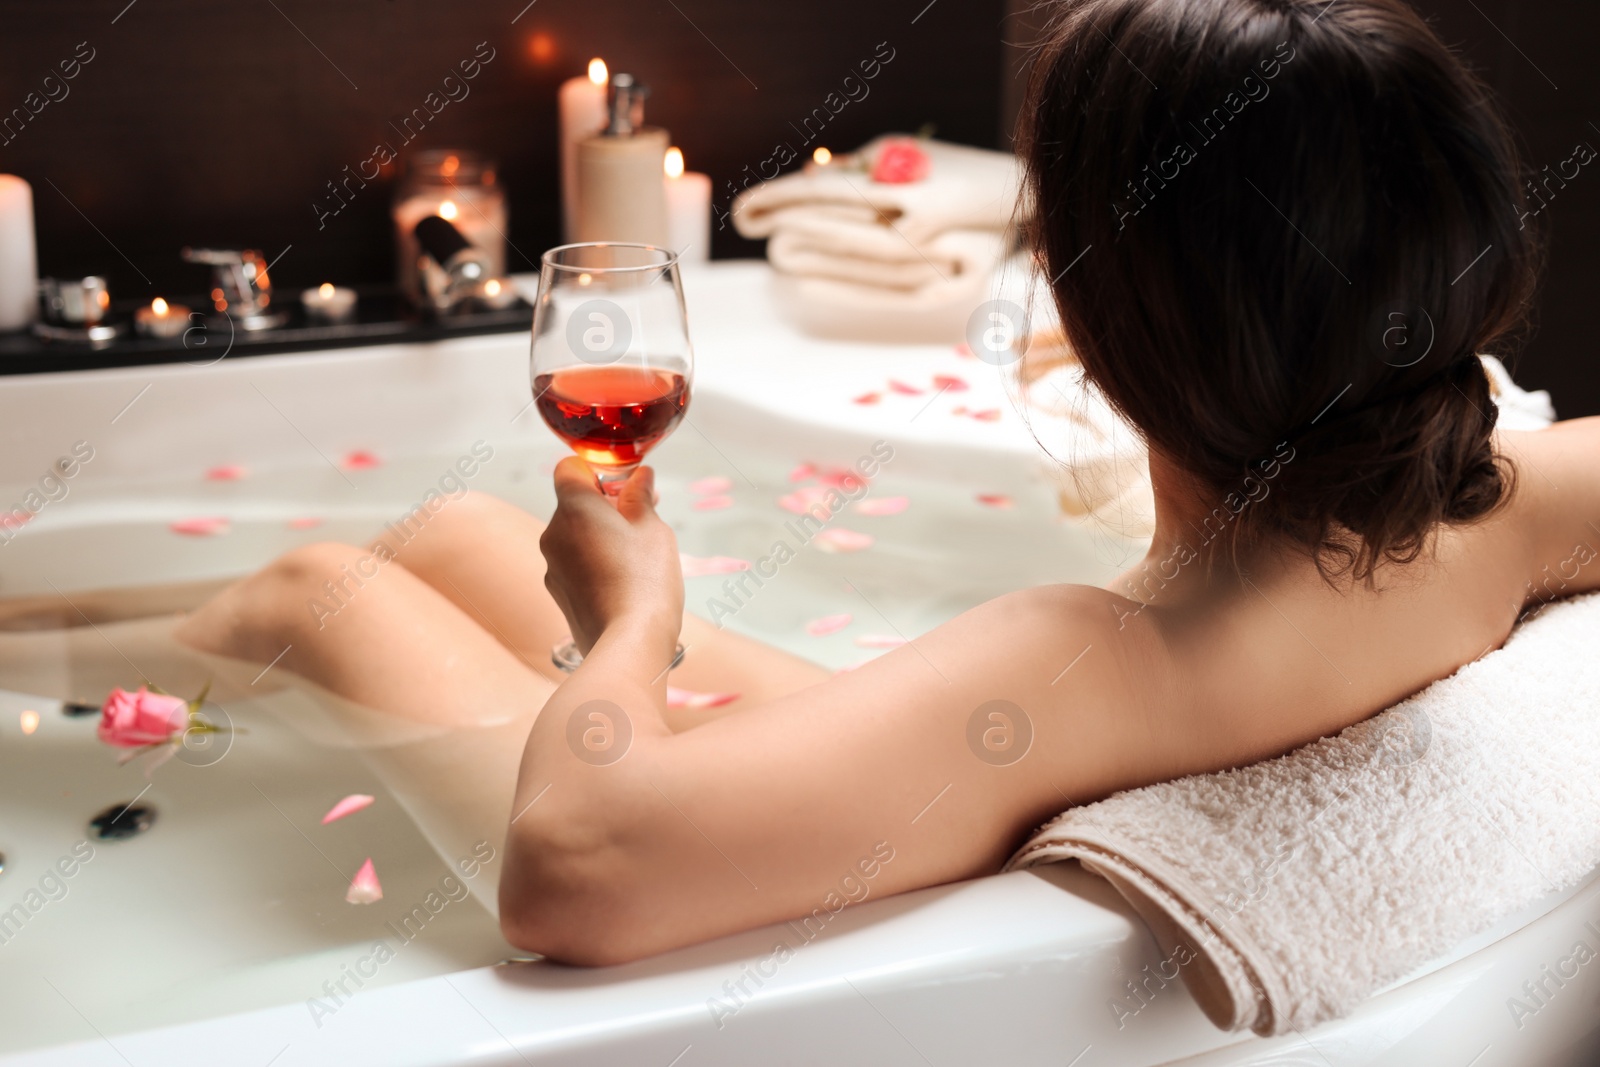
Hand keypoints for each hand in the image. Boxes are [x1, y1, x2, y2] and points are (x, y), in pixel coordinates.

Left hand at [540, 459, 683, 654]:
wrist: (629, 642)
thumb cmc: (645, 580)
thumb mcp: (652, 528)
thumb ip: (640, 496)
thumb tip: (640, 476)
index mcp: (574, 507)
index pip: (570, 468)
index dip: (598, 471)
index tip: (626, 487)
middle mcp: (553, 533)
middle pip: (574, 504)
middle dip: (606, 507)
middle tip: (643, 520)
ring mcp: (552, 566)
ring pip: (575, 536)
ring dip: (601, 537)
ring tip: (637, 557)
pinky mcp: (558, 593)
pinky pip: (575, 565)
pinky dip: (595, 564)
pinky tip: (624, 582)